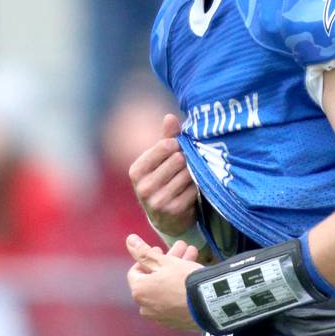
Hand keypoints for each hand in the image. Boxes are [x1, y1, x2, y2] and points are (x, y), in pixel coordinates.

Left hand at [126, 234, 202, 329]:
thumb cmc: (183, 279)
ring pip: (165, 289)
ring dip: (176, 272)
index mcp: (139, 291)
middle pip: (153, 279)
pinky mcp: (175, 322)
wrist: (209, 304)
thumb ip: (144, 252)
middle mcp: (145, 307)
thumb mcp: (165, 262)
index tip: (161, 251)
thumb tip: (129, 239)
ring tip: (193, 256)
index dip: (148, 258)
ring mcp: (160, 317)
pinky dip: (179, 290)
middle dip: (167, 262)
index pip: (136, 271)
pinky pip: (173, 302)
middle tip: (181, 249)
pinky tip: (193, 277)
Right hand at [128, 114, 197, 234]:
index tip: (180, 148)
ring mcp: (158, 201)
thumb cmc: (163, 180)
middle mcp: (144, 187)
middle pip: (178, 159)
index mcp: (136, 171)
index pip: (165, 146)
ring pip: (188, 174)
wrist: (165, 218)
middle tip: (189, 162)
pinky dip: (198, 186)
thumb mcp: (160, 160)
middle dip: (187, 158)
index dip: (177, 144)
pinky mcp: (174, 210)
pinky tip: (194, 188)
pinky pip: (194, 188)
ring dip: (194, 172)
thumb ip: (166, 138)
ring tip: (191, 174)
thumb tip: (170, 117)